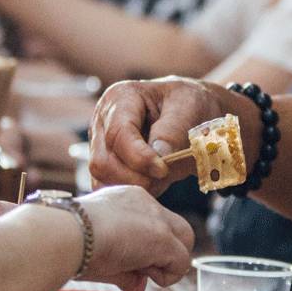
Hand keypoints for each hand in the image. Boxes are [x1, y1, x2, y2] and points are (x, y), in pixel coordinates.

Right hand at [74, 185, 194, 290]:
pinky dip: (166, 277)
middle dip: (165, 256)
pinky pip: (182, 263)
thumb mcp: (101, 254)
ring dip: (167, 265)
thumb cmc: (70, 242)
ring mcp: (157, 219)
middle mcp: (146, 203)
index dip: (146, 252)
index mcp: (128, 199)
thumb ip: (124, 270)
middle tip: (141, 274)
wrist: (65, 235)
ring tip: (139, 274)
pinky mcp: (163, 238)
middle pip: (177, 229)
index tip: (128, 268)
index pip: (151, 225)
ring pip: (185, 242)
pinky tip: (141, 276)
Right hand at [88, 77, 238, 195]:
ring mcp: (100, 146)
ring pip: (103, 180)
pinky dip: (132, 193)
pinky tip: (154, 184)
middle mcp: (102, 122)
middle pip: (103, 161)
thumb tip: (159, 156)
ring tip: (163, 178)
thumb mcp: (189, 106)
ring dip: (134, 186)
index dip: (138, 157)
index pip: (118, 134)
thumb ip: (173, 130)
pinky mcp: (106, 166)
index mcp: (120, 97)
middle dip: (135, 177)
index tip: (163, 170)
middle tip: (165, 176)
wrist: (191, 113)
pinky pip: (110, 189)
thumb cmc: (189, 104)